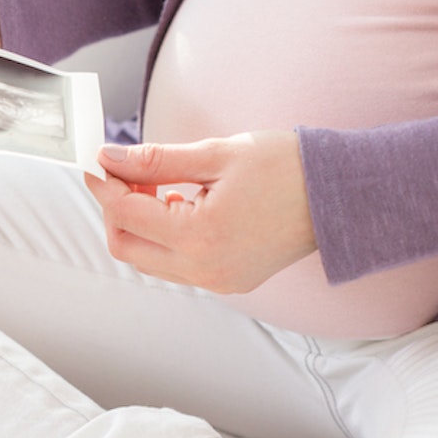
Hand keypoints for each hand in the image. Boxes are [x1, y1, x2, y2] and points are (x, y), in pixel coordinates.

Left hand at [83, 131, 316, 292]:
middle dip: (116, 209)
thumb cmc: (287, 167)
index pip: (126, 213)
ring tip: (160, 184)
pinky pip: (177, 266)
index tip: (96, 160)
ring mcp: (217, 282)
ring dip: (141, 224)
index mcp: (199, 237)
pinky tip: (182, 205)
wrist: (341, 196)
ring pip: (149, 260)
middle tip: (128, 172)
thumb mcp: (217, 154)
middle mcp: (204, 270)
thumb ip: (157, 159)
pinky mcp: (229, 282)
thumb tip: (109, 158)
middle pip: (127, 248)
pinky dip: (166, 237)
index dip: (105, 184)